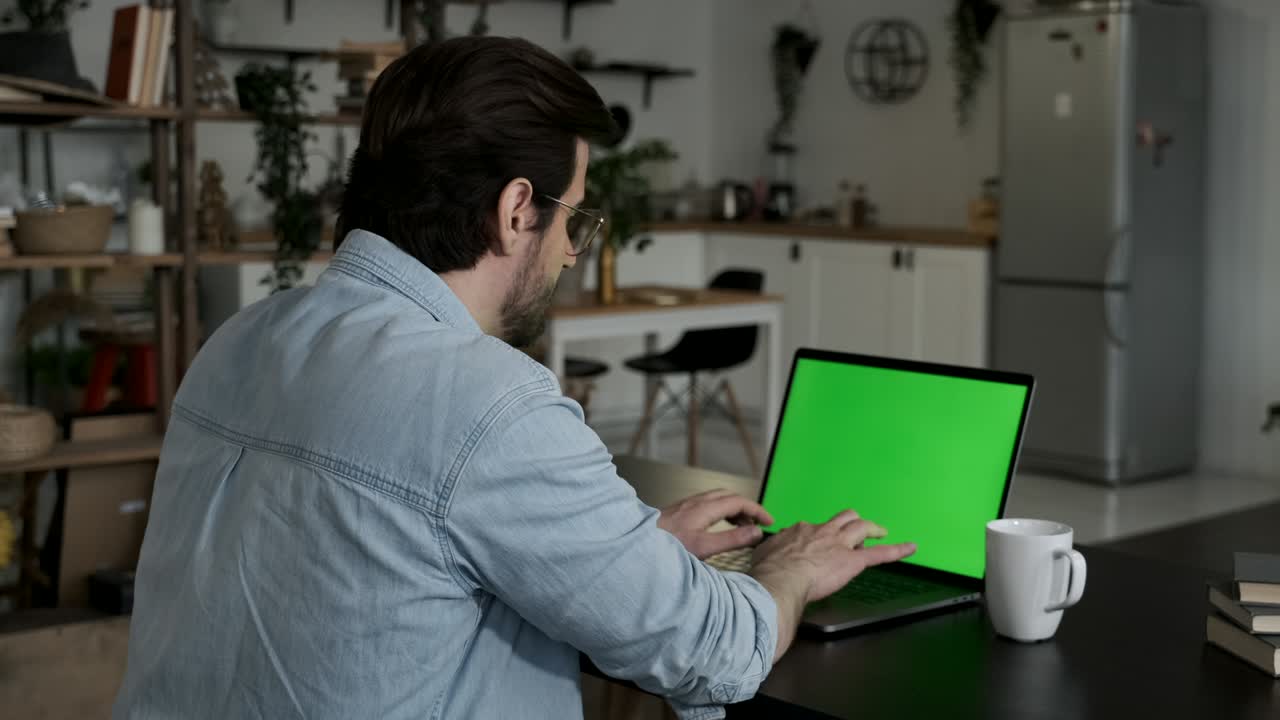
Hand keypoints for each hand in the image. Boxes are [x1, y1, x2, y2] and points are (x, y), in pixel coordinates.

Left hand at [658, 489, 773, 558]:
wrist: (637, 544)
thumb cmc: (666, 548)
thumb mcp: (704, 548)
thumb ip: (732, 540)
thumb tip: (756, 532)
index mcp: (704, 508)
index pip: (739, 502)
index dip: (758, 510)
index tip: (769, 521)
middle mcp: (696, 502)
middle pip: (729, 496)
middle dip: (747, 508)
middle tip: (758, 523)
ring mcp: (686, 505)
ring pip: (717, 499)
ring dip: (734, 508)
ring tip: (742, 526)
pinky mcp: (679, 511)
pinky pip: (707, 504)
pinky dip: (721, 511)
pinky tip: (718, 525)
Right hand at [748, 510, 915, 661]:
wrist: (781, 580)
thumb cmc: (768, 572)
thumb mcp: (762, 555)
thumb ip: (769, 552)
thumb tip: (766, 553)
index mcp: (800, 531)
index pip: (814, 529)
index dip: (819, 537)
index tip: (817, 546)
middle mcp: (822, 532)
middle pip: (842, 519)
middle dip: (851, 522)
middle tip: (857, 530)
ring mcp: (839, 545)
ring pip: (860, 527)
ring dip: (872, 529)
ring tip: (880, 532)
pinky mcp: (853, 561)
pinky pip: (878, 554)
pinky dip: (897, 550)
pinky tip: (910, 548)